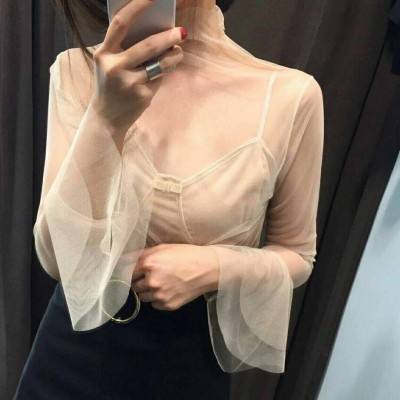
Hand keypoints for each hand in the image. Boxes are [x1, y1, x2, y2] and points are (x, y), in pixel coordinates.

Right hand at [90, 0, 186, 131]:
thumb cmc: (111, 86)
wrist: (106, 118)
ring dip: (174, 55)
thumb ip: (126, 48)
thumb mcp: (110, 64)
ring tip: (179, 51)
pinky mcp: (142, 95)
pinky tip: (167, 69)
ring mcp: (129, 83)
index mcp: (103, 53)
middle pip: (148, 45)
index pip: (121, 23)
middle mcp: (114, 67)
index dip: (137, 6)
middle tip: (182, 31)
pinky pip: (160, 78)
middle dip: (168, 37)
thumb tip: (158, 32)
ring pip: (159, 63)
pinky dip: (166, 72)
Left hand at [131, 243, 219, 310]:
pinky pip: (154, 304)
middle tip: (152, 276)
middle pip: (134, 286)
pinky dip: (158, 299)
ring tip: (162, 283)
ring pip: (143, 297)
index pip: (129, 272)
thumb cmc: (187, 254)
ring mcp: (160, 295)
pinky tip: (169, 290)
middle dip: (140, 281)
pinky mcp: (168, 305)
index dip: (134, 271)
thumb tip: (127, 260)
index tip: (138, 271)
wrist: (208, 269)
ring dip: (148, 291)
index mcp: (148, 263)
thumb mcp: (163, 248)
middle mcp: (151, 281)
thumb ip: (143, 254)